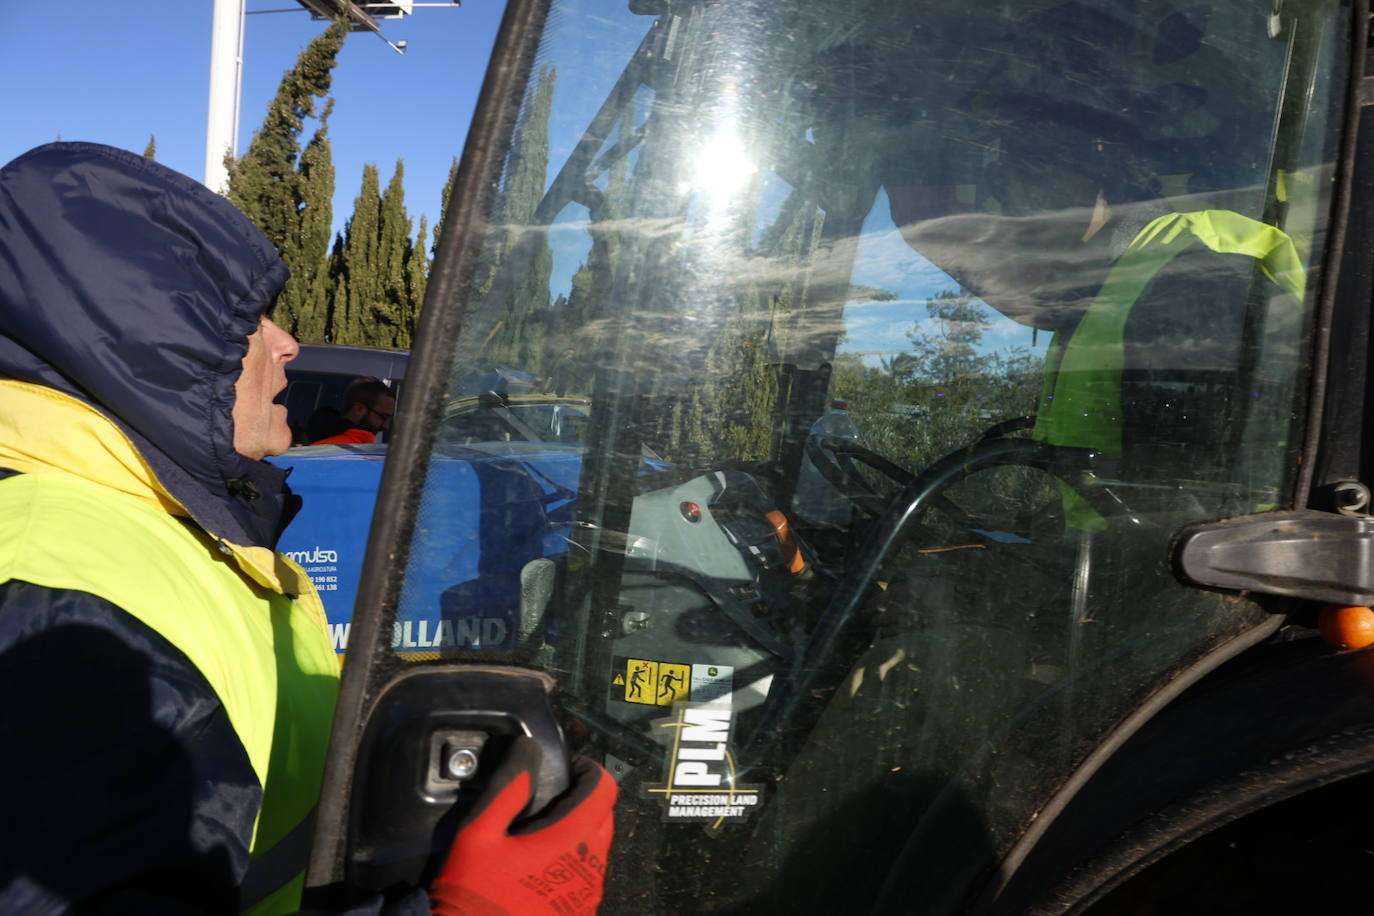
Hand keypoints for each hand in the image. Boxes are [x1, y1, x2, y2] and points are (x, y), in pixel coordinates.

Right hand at [429, 737, 616, 915]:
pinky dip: (575, 862)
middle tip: (548, 800)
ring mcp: (589, 894)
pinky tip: (541, 868)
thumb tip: (528, 748)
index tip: (563, 769)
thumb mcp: (478, 833)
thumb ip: (508, 785)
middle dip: (584, 799)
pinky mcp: (581, 912)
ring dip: (580, 832)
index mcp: (571, 839)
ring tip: (540, 834)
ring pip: (599, 847)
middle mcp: (591, 866)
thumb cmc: (472, 894)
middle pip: (605, 815)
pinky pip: (590, 875)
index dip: (586, 769)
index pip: (604, 787)